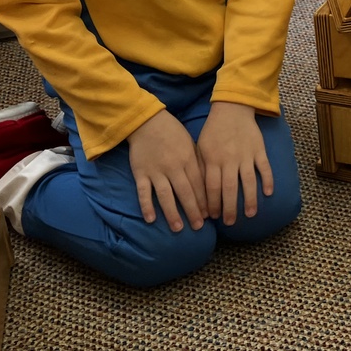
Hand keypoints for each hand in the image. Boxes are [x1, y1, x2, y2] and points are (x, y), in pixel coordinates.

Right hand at [128, 110, 207, 231]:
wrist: (148, 122)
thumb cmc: (173, 133)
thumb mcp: (190, 144)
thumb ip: (198, 163)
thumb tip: (210, 182)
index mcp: (188, 159)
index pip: (199, 184)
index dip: (204, 200)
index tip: (209, 215)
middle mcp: (173, 166)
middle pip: (185, 192)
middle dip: (193, 210)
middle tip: (198, 227)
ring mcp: (156, 170)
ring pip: (165, 195)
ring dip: (172, 212)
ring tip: (178, 228)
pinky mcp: (140, 172)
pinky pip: (143, 191)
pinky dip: (146, 205)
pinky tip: (151, 219)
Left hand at [197, 102, 272, 224]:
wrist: (232, 109)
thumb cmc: (213, 130)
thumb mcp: (201, 147)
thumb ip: (202, 168)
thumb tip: (200, 193)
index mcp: (213, 159)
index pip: (212, 187)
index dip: (212, 204)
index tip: (213, 218)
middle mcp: (229, 159)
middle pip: (230, 188)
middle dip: (229, 208)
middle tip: (230, 222)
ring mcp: (246, 155)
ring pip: (248, 181)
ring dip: (249, 199)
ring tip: (250, 214)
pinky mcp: (259, 149)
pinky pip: (264, 167)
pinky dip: (267, 180)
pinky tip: (268, 193)